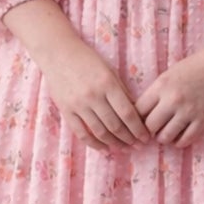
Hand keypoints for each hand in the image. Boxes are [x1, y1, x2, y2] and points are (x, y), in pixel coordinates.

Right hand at [37, 34, 151, 154]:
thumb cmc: (87, 60)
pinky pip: (81, 133)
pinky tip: (105, 149)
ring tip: (125, 148)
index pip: (127, 113)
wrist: (58, 53)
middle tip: (138, 146)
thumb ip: (122, 92)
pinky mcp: (66, 110)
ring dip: (115, 143)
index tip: (145, 138)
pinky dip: (94, 144)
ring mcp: (78, 105)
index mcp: (107, 84)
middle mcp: (93, 96)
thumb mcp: (110, 71)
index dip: (138, 129)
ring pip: (100, 132)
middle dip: (129, 139)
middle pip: (115, 125)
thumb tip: (136, 114)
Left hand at [134, 47, 203, 147]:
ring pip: (165, 137)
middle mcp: (173, 99)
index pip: (138, 111)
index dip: (136, 119)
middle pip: (149, 126)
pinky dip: (179, 142)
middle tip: (152, 131)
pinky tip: (178, 137)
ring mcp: (189, 111)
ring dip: (163, 138)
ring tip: (164, 134)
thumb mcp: (169, 75)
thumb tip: (141, 113)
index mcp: (161, 86)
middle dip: (148, 131)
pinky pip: (186, 140)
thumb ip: (156, 92)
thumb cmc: (194, 67)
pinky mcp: (203, 119)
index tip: (139, 122)